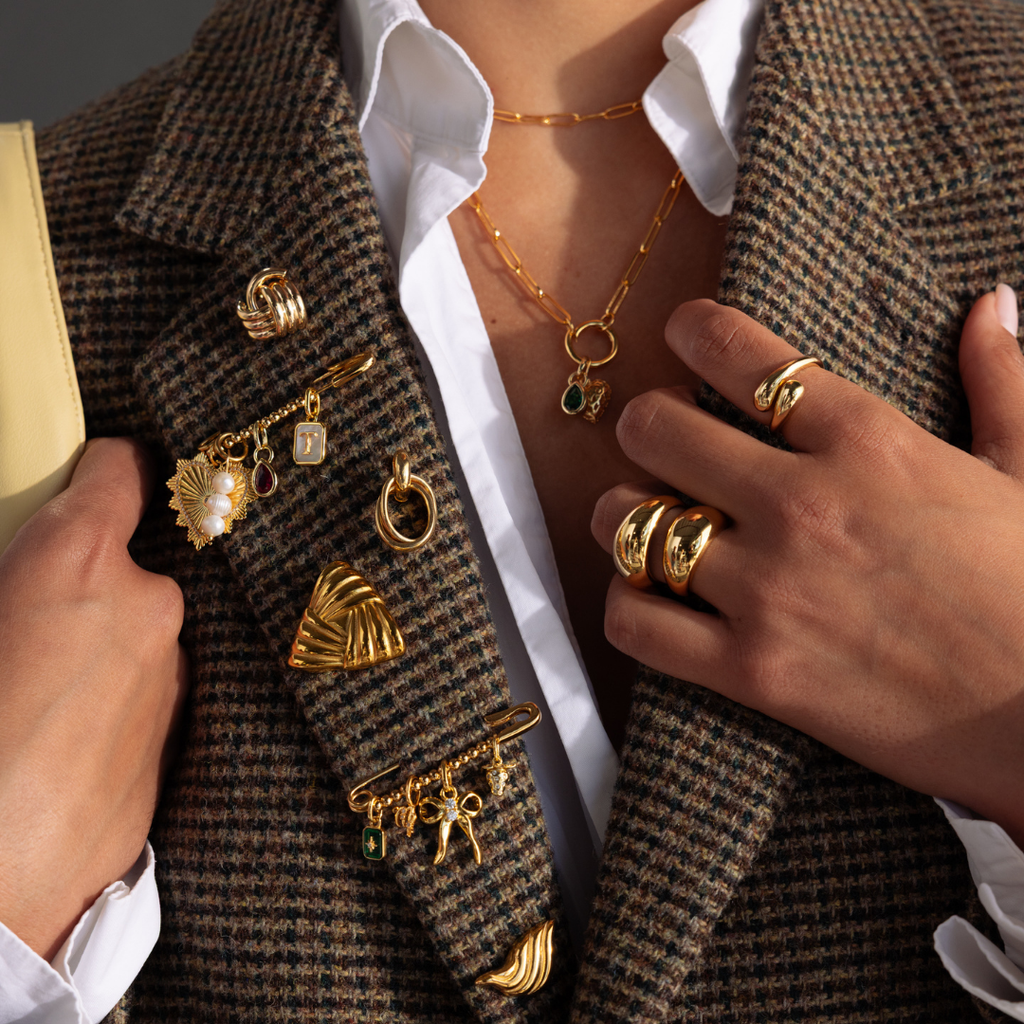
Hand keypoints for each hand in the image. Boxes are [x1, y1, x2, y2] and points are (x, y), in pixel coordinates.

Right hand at [0, 438, 188, 960]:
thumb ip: (9, 575)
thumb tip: (23, 568)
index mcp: (80, 566)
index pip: (120, 470)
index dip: (97, 467)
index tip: (82, 475)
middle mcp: (146, 610)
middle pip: (125, 565)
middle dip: (79, 581)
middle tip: (23, 620)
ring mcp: (168, 680)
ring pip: (134, 633)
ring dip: (95, 645)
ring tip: (31, 699)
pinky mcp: (175, 740)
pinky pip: (142, 693)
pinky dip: (109, 700)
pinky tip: (57, 744)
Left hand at [592, 289, 1023, 844]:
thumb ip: (999, 382)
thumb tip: (993, 302)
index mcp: (866, 442)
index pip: (742, 355)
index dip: (693, 331)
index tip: (680, 332)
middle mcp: (801, 504)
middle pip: (656, 430)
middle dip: (643, 426)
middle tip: (653, 439)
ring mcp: (768, 590)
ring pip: (627, 524)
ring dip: (622, 516)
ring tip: (642, 522)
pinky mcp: (753, 672)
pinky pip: (636, 624)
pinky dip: (626, 605)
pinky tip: (646, 597)